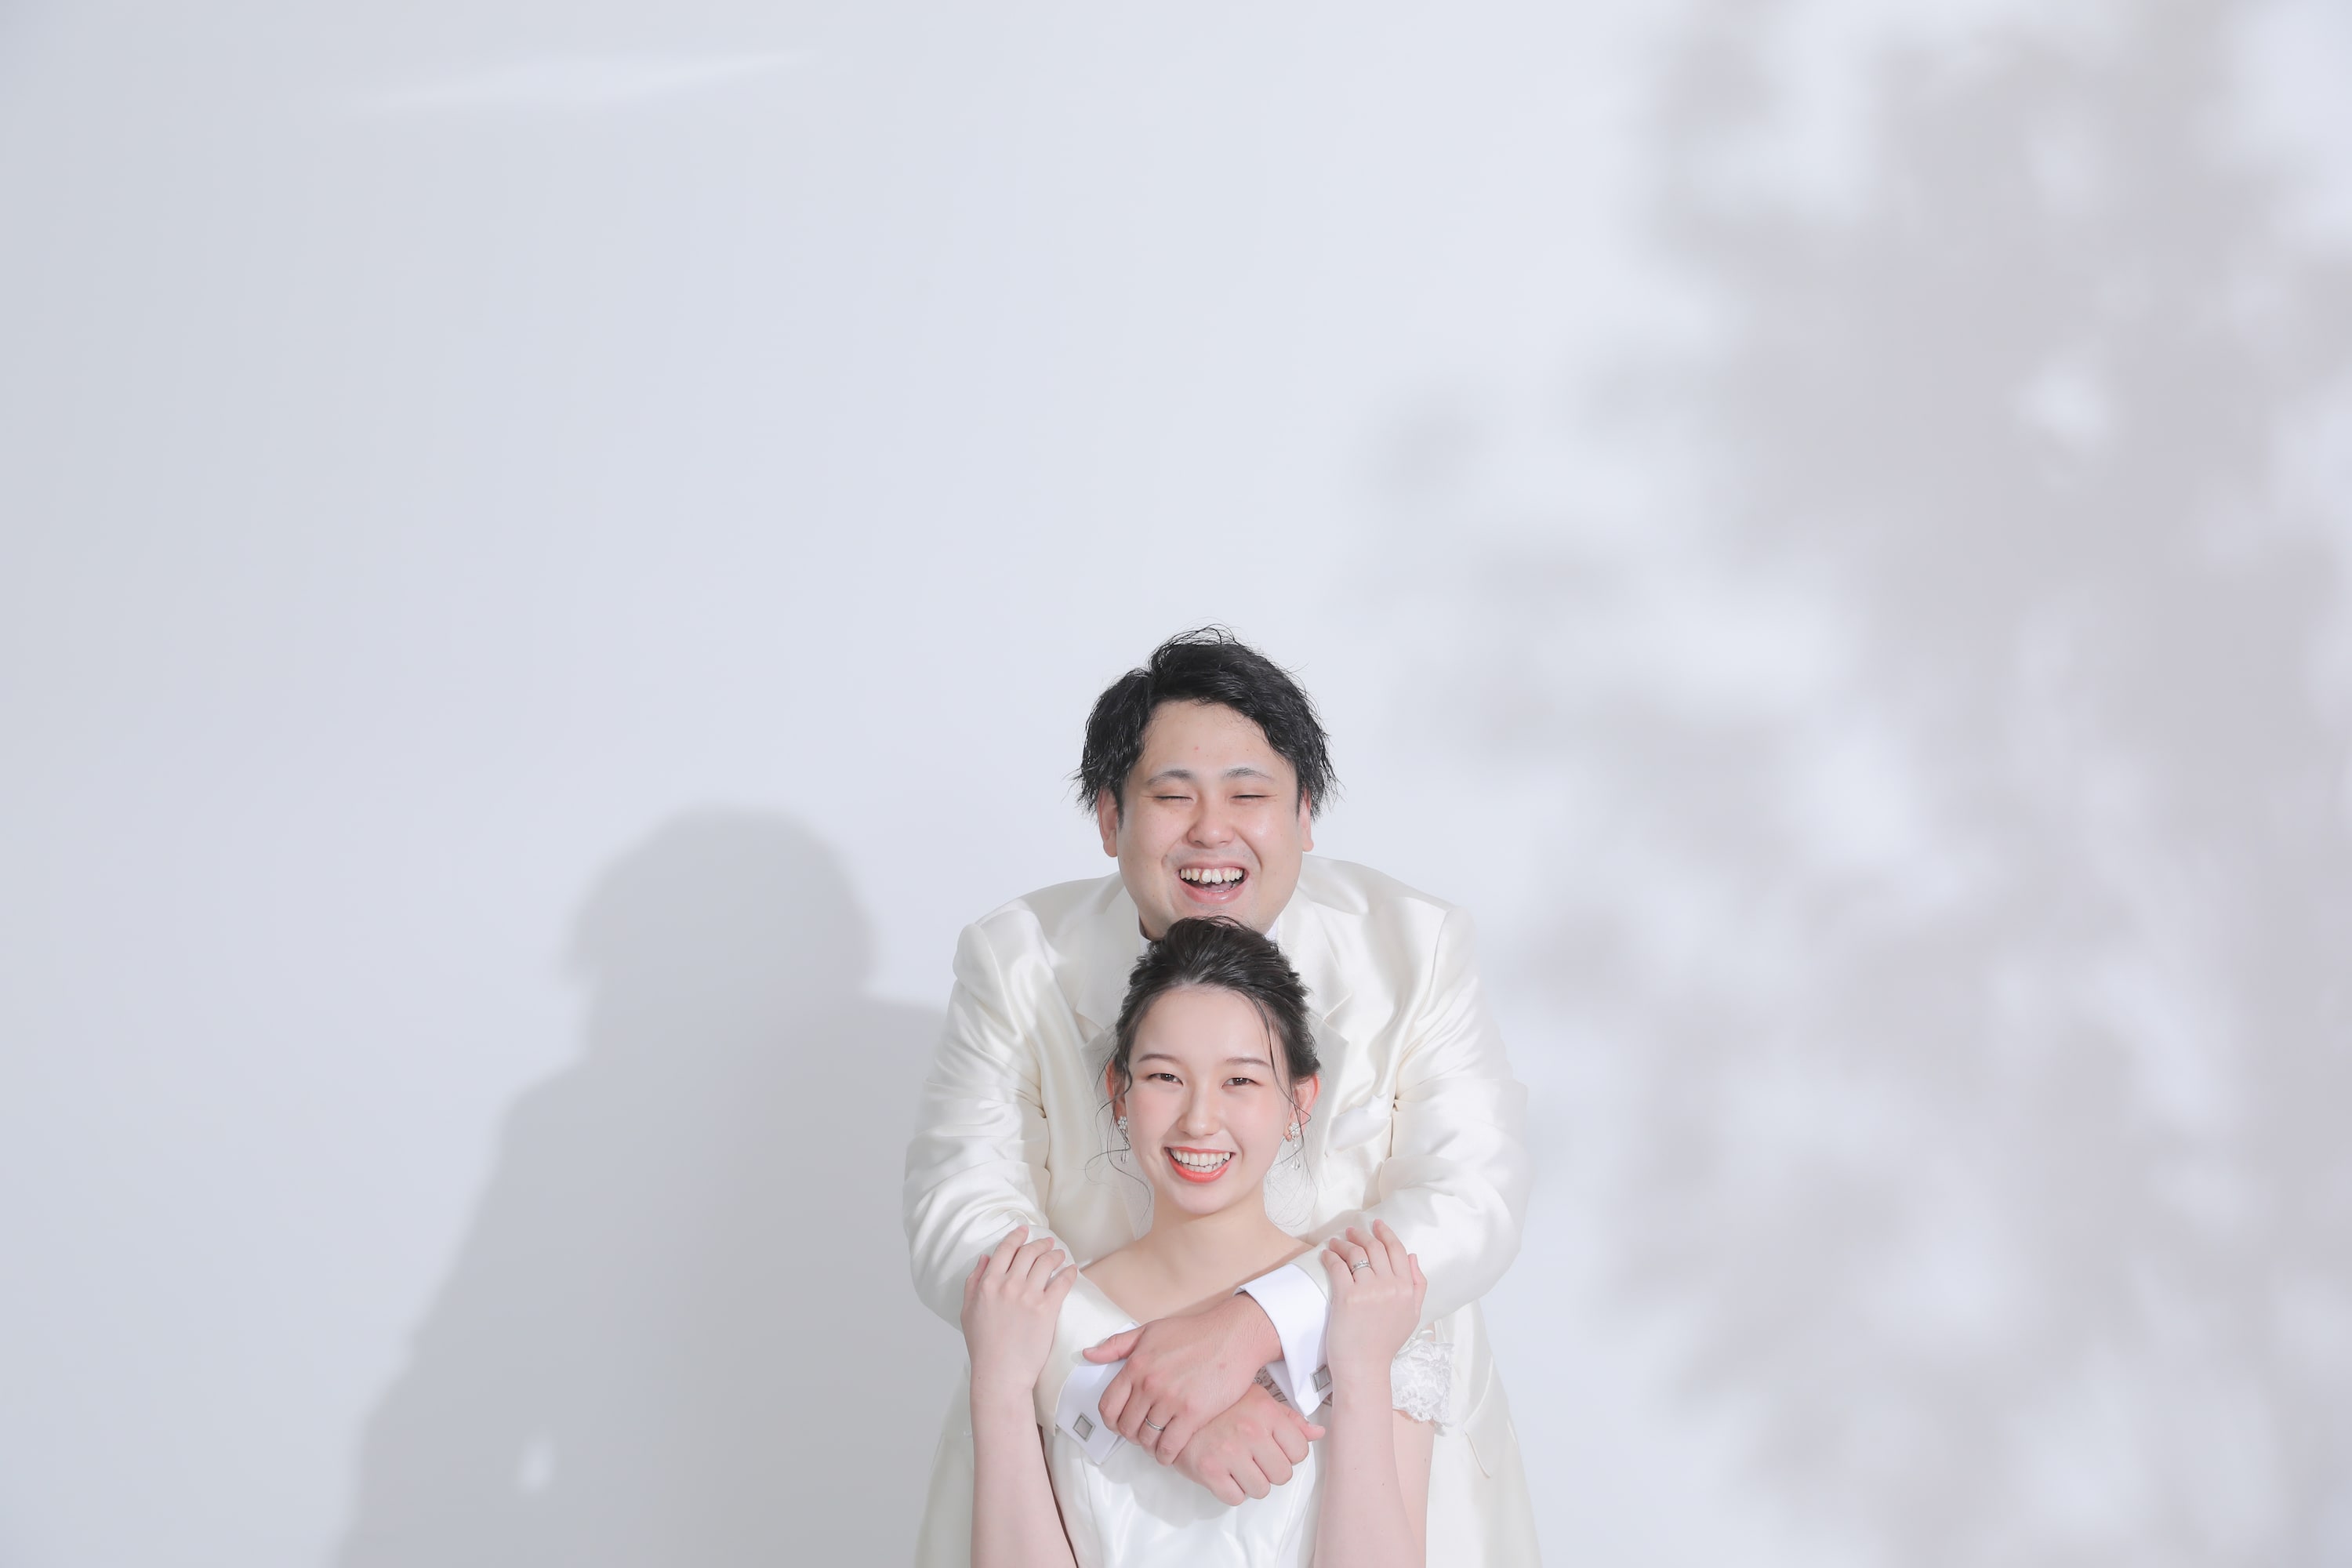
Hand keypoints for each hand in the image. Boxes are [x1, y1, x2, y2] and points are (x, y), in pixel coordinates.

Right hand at [960, 1226, 1073, 1400]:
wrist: (1000, 1374)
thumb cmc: (983, 1347)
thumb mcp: (967, 1312)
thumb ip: (973, 1282)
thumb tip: (985, 1260)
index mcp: (987, 1284)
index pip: (1005, 1250)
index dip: (1016, 1237)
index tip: (1024, 1231)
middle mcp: (1008, 1285)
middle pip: (1028, 1252)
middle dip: (1040, 1243)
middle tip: (1048, 1243)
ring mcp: (1028, 1296)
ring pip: (1046, 1262)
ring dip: (1055, 1254)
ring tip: (1060, 1254)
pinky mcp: (1047, 1309)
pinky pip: (1062, 1282)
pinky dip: (1068, 1272)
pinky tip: (1071, 1270)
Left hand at [1084, 1292, 1280, 1461]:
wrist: (1233, 1337)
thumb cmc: (1193, 1332)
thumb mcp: (1149, 1331)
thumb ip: (1116, 1345)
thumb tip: (1087, 1355)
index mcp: (1135, 1365)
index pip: (1108, 1406)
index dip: (1111, 1421)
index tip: (1120, 1424)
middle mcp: (1149, 1384)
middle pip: (1126, 1427)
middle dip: (1131, 1434)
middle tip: (1142, 1434)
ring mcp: (1171, 1400)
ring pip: (1147, 1439)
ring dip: (1149, 1445)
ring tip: (1157, 1442)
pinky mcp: (1193, 1414)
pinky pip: (1170, 1446)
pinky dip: (1167, 1455)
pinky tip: (1171, 1452)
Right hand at [1168, 1381, 1325, 1504]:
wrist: (1174, 1410)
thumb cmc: (1219, 1405)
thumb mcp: (1257, 1399)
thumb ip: (1289, 1418)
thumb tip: (1318, 1433)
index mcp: (1265, 1412)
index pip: (1300, 1452)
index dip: (1288, 1454)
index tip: (1273, 1449)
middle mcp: (1250, 1431)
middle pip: (1282, 1475)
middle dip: (1270, 1471)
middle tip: (1254, 1459)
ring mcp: (1228, 1451)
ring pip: (1261, 1490)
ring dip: (1252, 1482)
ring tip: (1238, 1465)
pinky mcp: (1209, 1471)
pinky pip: (1236, 1498)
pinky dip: (1231, 1491)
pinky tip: (1224, 1473)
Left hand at [1321, 1221, 1423, 1381]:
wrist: (1364, 1367)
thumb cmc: (1385, 1343)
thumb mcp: (1412, 1315)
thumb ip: (1418, 1285)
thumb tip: (1413, 1256)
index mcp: (1407, 1289)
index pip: (1398, 1251)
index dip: (1386, 1233)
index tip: (1376, 1224)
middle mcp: (1391, 1286)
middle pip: (1375, 1247)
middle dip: (1362, 1234)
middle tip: (1352, 1231)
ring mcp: (1369, 1290)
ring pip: (1356, 1253)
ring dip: (1344, 1243)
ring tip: (1337, 1242)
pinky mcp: (1347, 1296)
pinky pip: (1338, 1266)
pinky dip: (1331, 1256)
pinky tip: (1327, 1255)